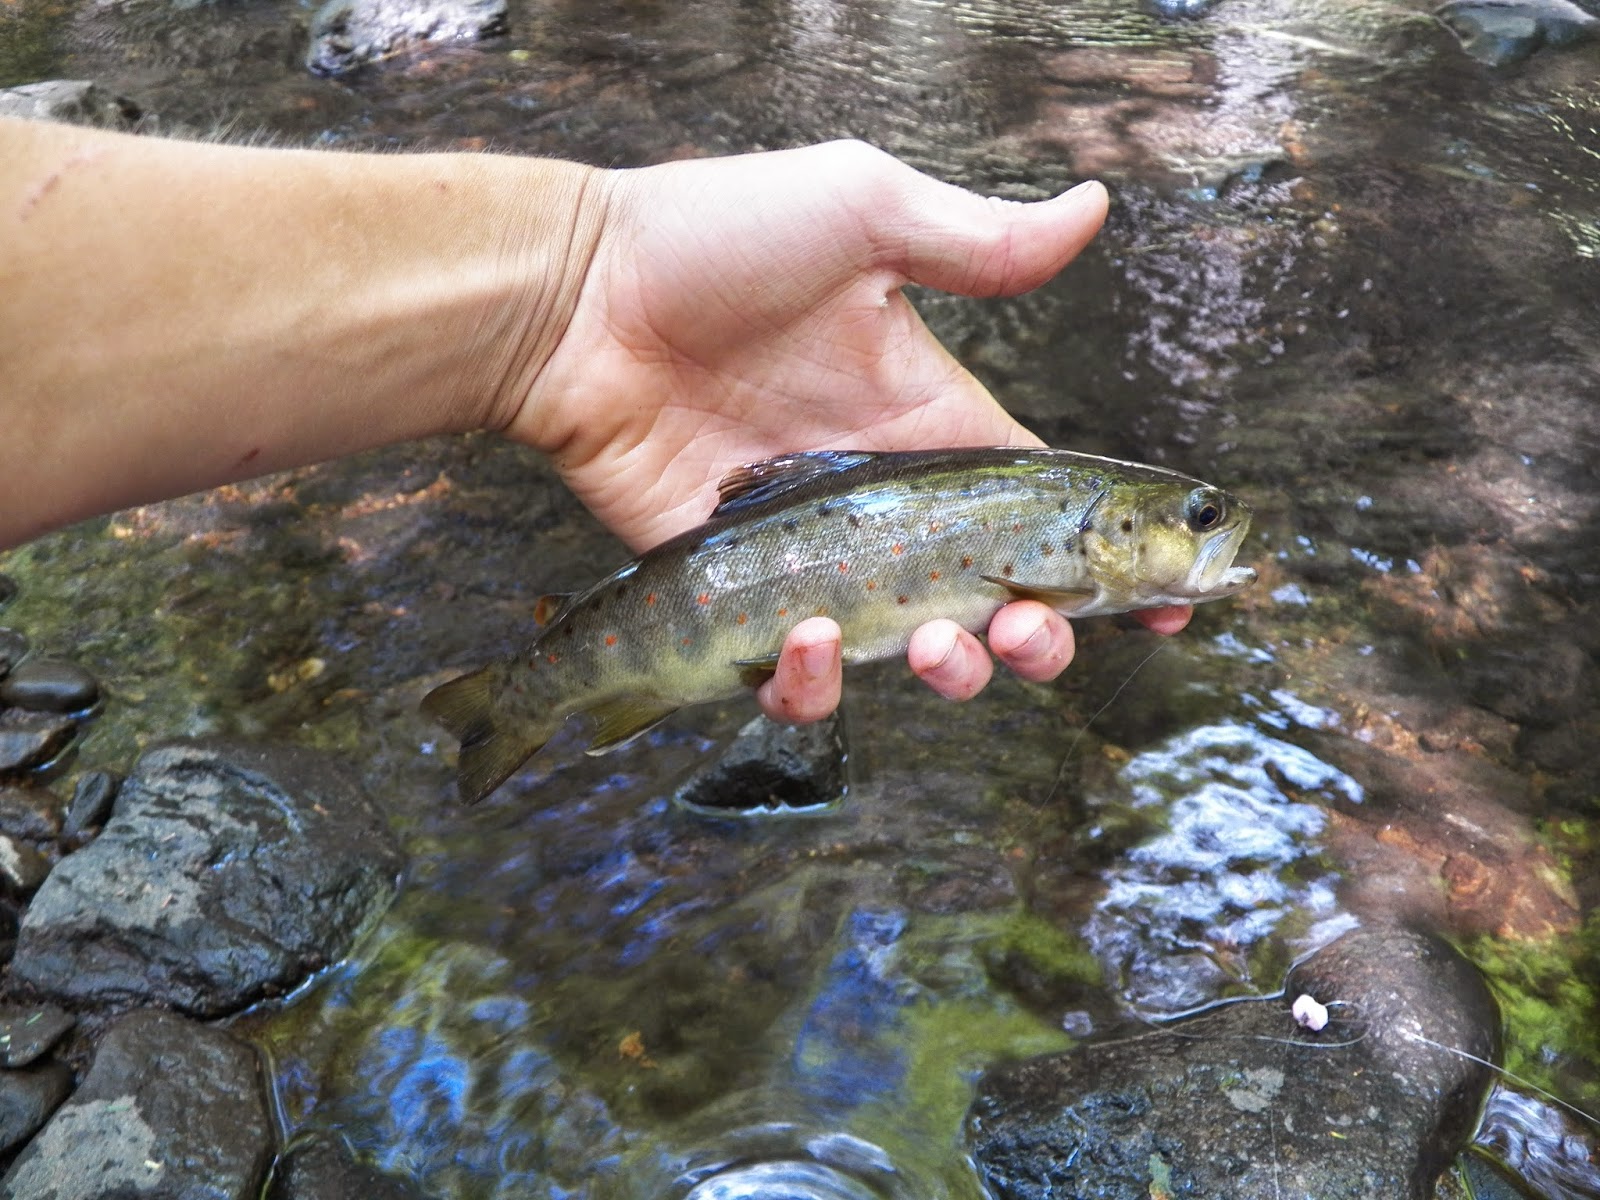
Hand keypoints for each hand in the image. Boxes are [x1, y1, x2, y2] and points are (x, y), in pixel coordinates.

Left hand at [507, 140, 1189, 715]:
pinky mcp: (737, 599)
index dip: (1109, 561)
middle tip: (1030, 634)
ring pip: (910, 656)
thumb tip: (1092, 208)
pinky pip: (792, 675)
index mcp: (931, 424)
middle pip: (997, 601)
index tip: (1170, 608)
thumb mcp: (863, 214)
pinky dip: (814, 684)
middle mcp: (885, 505)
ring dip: (952, 675)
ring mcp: (813, 559)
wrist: (576, 300)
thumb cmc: (714, 242)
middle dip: (1039, 639)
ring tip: (945, 650)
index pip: (1043, 509)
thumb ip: (977, 244)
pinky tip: (810, 643)